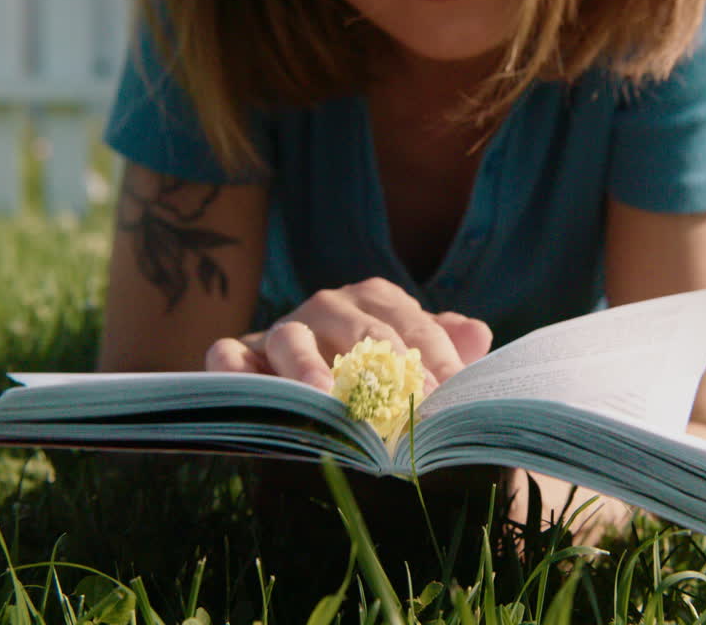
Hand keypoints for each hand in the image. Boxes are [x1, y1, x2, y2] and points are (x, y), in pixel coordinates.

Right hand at [204, 277, 492, 391]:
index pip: (415, 328)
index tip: (451, 397)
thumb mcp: (416, 358)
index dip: (436, 362)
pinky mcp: (240, 354)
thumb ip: (446, 346)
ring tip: (327, 398)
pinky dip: (231, 370)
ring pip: (292, 340)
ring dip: (308, 368)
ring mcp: (282, 328)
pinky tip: (248, 389)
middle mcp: (328, 306)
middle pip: (359, 331)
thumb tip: (477, 335)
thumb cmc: (378, 372)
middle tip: (405, 405)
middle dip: (385, 368)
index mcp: (377, 300)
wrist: (320, 390)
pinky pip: (227, 356)